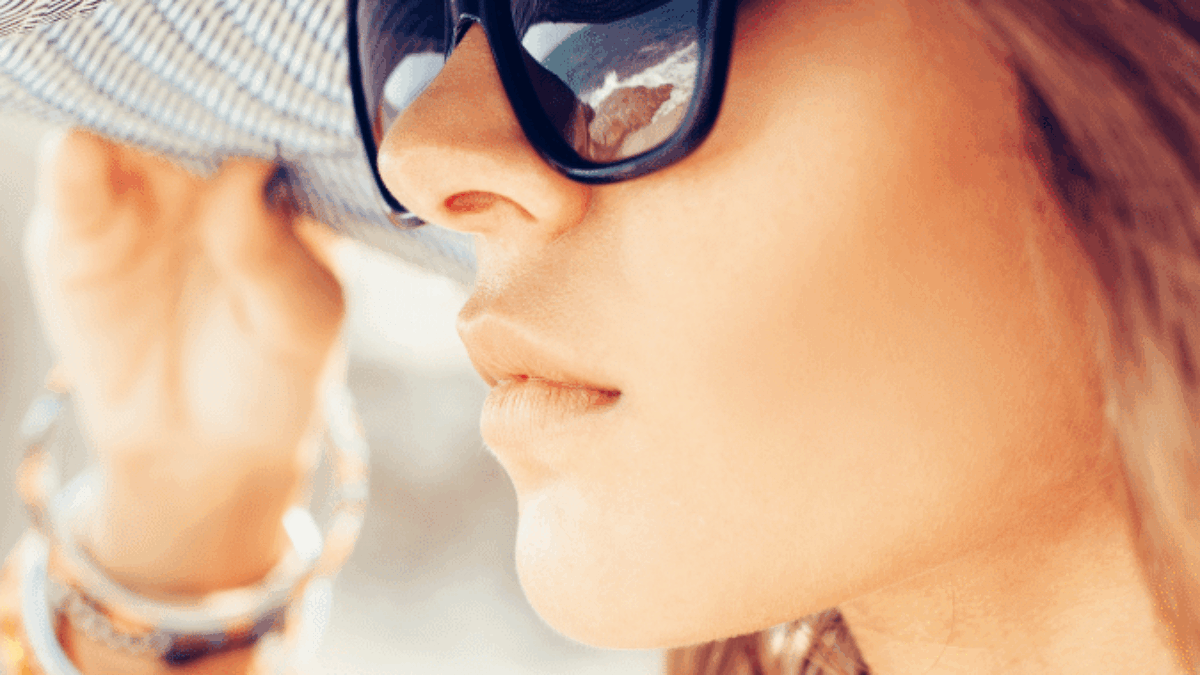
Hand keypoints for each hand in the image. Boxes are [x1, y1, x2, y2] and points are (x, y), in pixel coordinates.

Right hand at [22, 129, 345, 594]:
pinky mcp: (79, 226)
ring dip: (126, 108)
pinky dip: (74, 156)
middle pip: (191, 106)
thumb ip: (271, 253)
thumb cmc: (274, 375)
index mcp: (277, 186)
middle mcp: (207, 175)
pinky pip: (71, 174)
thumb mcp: (296, 321)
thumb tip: (247, 170)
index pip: (267, 120)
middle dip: (189, 92)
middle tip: (190, 88)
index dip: (260, 104)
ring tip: (141, 113)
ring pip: (124, 122)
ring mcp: (140, 193)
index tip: (259, 101)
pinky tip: (87, 152)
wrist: (203, 448)